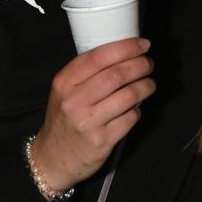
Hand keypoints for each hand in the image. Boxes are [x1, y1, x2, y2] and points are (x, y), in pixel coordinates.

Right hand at [31, 37, 155, 192]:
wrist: (52, 158)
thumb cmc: (64, 119)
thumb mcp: (64, 91)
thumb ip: (86, 73)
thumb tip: (123, 54)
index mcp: (64, 83)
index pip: (98, 57)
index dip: (125, 47)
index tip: (142, 44)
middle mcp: (74, 101)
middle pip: (116, 75)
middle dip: (140, 65)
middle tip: (149, 63)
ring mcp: (88, 122)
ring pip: (128, 96)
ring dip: (145, 86)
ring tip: (149, 83)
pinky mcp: (102, 141)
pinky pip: (130, 118)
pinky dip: (138, 110)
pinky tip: (135, 108)